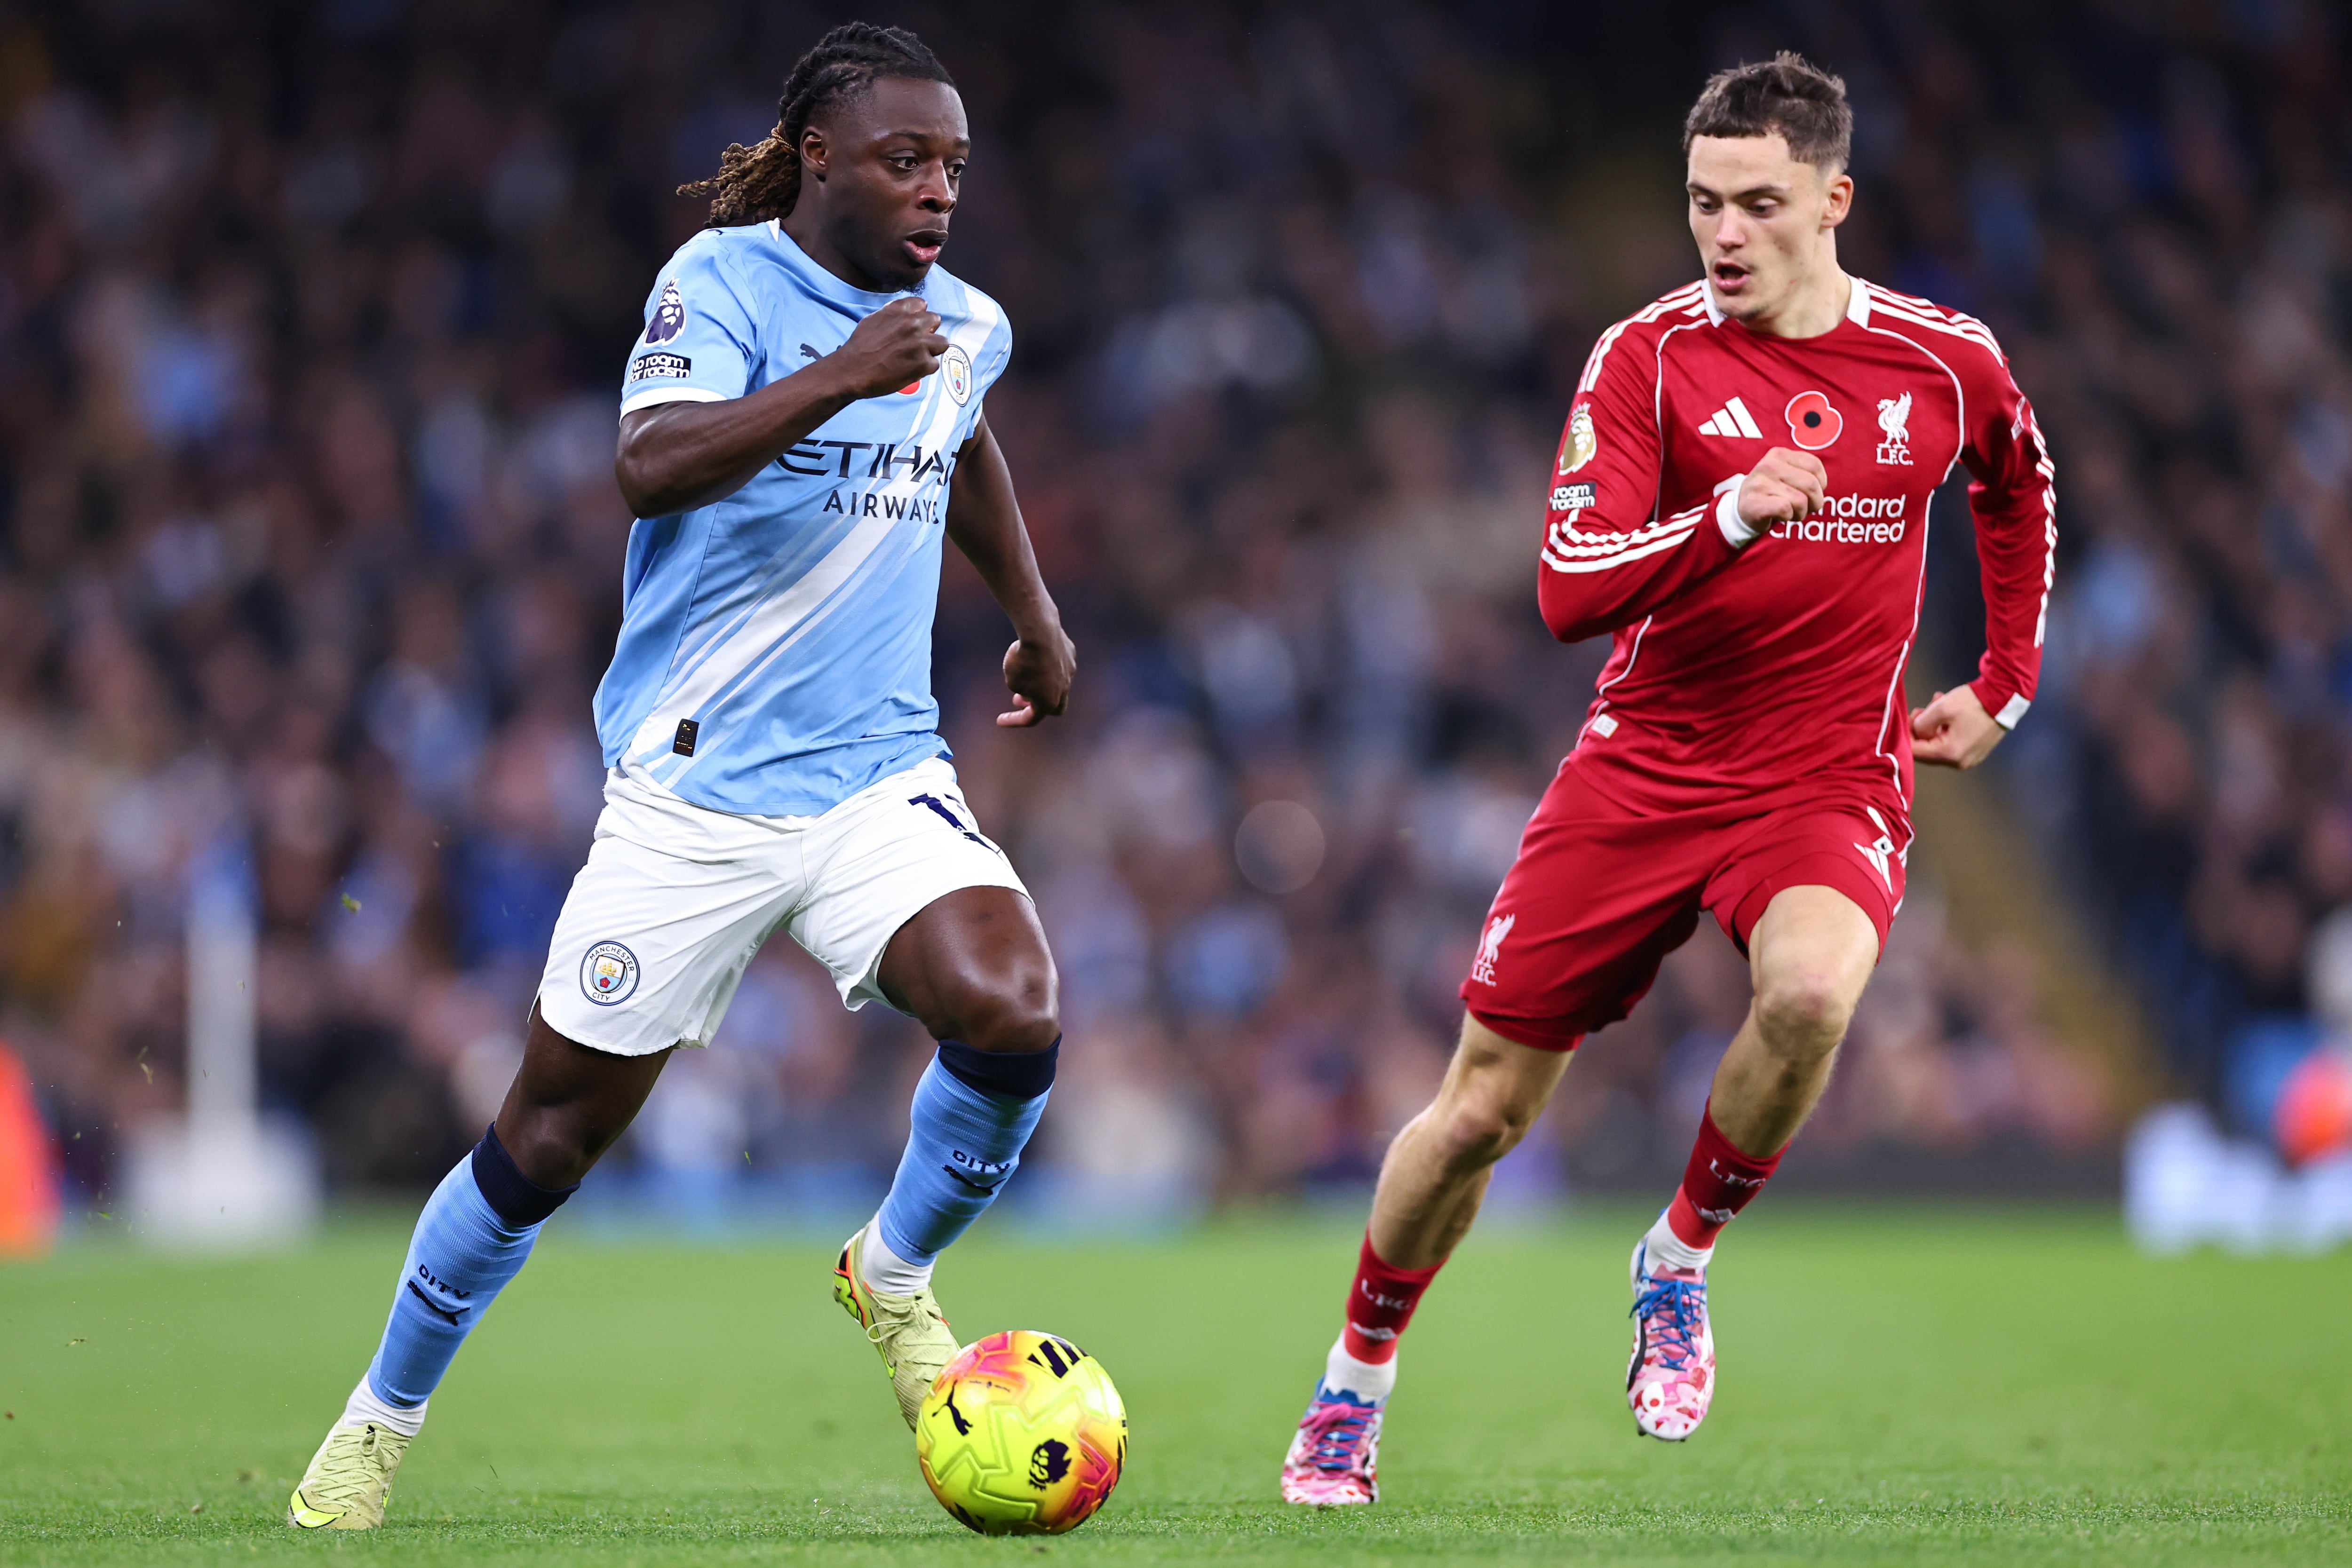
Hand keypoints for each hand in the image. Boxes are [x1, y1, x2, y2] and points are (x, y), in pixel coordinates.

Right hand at [826, 297, 946, 399]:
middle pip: (936, 321)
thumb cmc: (859, 347)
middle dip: (928, 331)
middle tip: (917, 343)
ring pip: (942, 342)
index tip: (914, 326)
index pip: (922, 305)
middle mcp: (912, 323)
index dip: (919, 317)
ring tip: (918, 358)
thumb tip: (904, 315)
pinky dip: (925, 369)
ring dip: (932, 350)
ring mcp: (920, 343)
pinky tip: (911, 370)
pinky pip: (935, 364)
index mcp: (899, 310)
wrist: (852, 370)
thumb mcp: (873, 320)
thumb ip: (892, 315)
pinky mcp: (923, 363)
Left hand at [997, 626, 1074, 727]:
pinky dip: (1049, 665)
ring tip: (1027, 673)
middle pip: (1055, 708)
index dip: (1013, 720)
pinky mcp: (1070, 654)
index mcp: (1048, 702)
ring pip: (1059, 684)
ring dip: (1044, 684)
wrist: (1040, 632)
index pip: (1030, 719)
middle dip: (1038, 706)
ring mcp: (1070, 671)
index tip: (999, 720)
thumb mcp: (1012, 680)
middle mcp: (1063, 690)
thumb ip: (1020, 689)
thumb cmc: (1023, 659)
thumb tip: (1029, 688)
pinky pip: (1060, 664)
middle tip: (1021, 699)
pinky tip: (1037, 654)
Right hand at [1737, 447, 1828, 529]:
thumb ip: (1805, 471)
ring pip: (1801, 501)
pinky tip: (1781, 516)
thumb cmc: (1771, 491)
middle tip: (1805, 507)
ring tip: (1791, 512)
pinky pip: (1786, 509)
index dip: (1821, 484)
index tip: (1812, 492)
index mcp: (1779, 454)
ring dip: (1801, 512)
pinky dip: (1788, 517)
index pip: (1815, 466)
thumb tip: (1822, 486)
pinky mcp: (1755, 503)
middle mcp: (1769, 465)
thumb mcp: (1786, 472)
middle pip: (1811, 485)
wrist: (1741, 507)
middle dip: (1814, 502)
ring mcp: (1760, 484)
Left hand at [1910, 685, 2003, 768]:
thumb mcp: (1941, 708)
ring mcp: (1969, 758)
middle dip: (1921, 729)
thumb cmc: (1974, 702)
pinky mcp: (1975, 751)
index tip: (1908, 718)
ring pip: (1939, 744)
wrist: (2005, 698)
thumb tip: (1916, 731)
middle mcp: (1960, 762)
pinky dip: (1946, 728)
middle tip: (1921, 710)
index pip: (1915, 752)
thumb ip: (1921, 723)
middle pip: (1927, 750)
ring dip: (1934, 725)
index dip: (1907, 735)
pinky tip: (1947, 711)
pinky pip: (1953, 742)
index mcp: (1950, 754)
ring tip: (1936, 704)